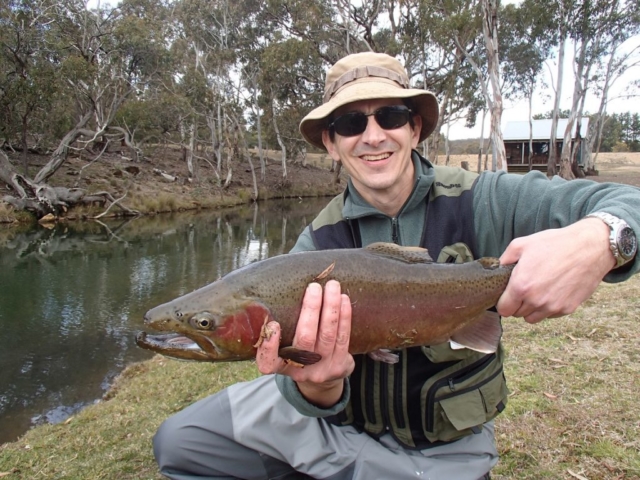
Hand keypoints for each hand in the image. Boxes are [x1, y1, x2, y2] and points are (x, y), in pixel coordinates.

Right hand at [256, 280, 354, 407]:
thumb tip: (279, 295)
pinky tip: (343, 299)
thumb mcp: (285, 349)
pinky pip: (343, 337)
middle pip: (305, 339)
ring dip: (331, 307)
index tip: (273, 324)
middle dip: (311, 310)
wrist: (323, 381)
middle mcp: (301, 370)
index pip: (269, 363)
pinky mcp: (340, 365)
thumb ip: (278, 330)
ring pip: (327, 335)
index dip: (269, 346)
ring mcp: (322, 369)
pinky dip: (344, 316)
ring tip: (332, 287)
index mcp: (281, 366)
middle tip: (314, 287)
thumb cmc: (299, 354)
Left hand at [496, 218, 614, 323]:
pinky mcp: (568, 309)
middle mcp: (536, 301)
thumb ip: (504, 260)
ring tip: (538, 290)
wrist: (590, 247)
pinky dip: (548, 307)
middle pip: (517, 314)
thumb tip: (497, 269)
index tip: (508, 294)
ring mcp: (553, 307)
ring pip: (533, 318)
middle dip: (517, 303)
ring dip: (532, 308)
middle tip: (525, 288)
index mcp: (521, 286)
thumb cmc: (555, 244)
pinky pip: (550, 315)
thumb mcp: (521, 244)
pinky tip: (553, 290)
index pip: (503, 309)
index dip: (504, 302)